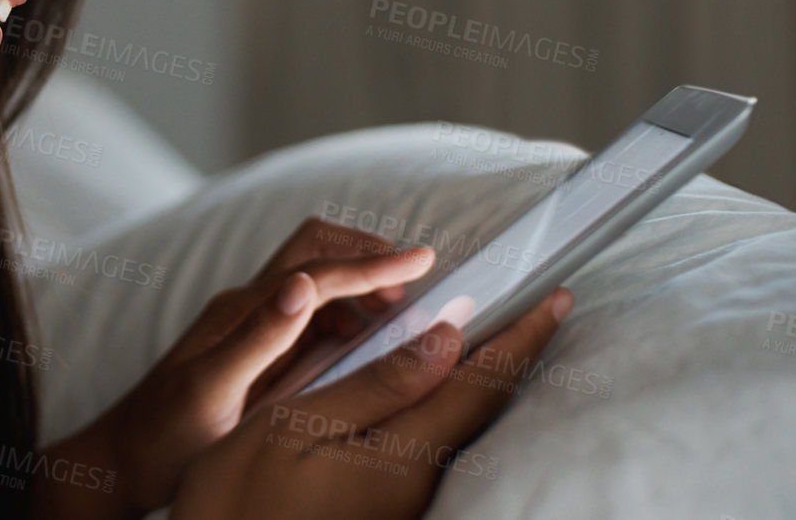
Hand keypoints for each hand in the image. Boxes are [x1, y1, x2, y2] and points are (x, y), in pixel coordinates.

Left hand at [41, 218, 439, 517]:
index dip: (373, 263)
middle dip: (366, 255)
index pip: (317, 270)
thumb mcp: (213, 393)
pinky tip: (363, 341)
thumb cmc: (164, 436)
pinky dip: (343, 313)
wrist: (122, 460)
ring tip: (401, 314)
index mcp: (241, 312)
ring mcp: (248, 325)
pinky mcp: (252, 347)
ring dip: (358, 285)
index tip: (426, 258)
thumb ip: (257, 340)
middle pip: (313, 252)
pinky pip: (306, 313)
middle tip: (417, 284)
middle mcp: (245, 307)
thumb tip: (301, 284)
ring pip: (313, 280)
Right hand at [170, 286, 572, 519]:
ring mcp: (403, 503)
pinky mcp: (385, 510)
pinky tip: (432, 384)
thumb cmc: (237, 500)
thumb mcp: (295, 425)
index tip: (558, 296)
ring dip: (478, 377)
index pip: (481, 385)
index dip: (522, 337)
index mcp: (403, 458)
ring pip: (458, 426)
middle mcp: (418, 484)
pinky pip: (431, 443)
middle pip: (481, 408)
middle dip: (511, 354)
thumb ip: (376, 383)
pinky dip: (445, 403)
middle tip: (538, 307)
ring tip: (491, 332)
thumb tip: (447, 338)